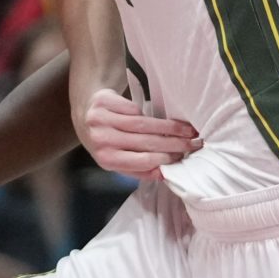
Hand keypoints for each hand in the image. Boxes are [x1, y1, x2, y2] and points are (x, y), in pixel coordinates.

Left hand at [81, 91, 201, 177]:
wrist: (84, 113)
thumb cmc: (106, 140)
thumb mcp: (117, 159)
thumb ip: (138, 169)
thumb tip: (164, 175)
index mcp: (106, 159)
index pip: (142, 161)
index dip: (165, 159)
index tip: (182, 157)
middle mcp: (101, 140)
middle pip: (146, 142)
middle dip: (174, 143)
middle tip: (194, 143)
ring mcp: (101, 120)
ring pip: (144, 124)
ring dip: (170, 127)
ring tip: (187, 130)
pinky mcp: (103, 102)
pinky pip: (134, 109)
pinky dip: (148, 112)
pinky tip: (161, 116)